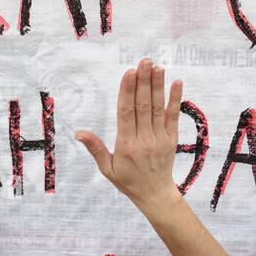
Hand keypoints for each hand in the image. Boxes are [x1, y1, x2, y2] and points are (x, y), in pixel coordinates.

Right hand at [75, 58, 184, 218]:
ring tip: (157, 67)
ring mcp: (159, 139)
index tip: (129, 73)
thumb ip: (95, 149)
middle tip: (144, 61)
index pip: (126, 113)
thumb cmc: (128, 181)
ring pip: (158, 108)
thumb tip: (78, 133)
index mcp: (126, 145)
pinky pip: (173, 116)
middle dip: (143, 82)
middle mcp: (144, 140)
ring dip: (158, 86)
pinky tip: (177, 83)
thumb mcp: (107, 169)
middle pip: (143, 106)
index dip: (128, 91)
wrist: (155, 194)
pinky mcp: (171, 139)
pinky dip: (176, 99)